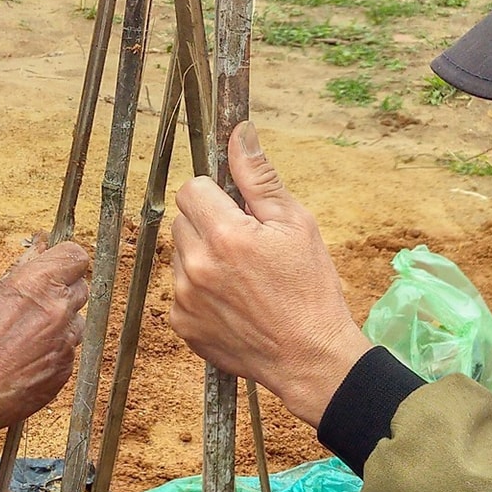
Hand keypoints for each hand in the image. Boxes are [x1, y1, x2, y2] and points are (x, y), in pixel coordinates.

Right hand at [0, 239, 89, 432]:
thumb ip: (19, 274)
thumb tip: (37, 250)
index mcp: (37, 285)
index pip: (75, 256)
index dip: (64, 260)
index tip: (53, 265)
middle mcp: (58, 312)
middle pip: (80, 289)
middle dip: (61, 291)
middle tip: (33, 302)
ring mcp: (64, 345)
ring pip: (75, 323)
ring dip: (59, 323)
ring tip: (24, 336)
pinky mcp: (63, 372)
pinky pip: (67, 352)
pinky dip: (52, 351)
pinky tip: (24, 359)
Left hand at [170, 123, 372, 426]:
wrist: (309, 358)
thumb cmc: (311, 288)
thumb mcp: (296, 224)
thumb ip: (259, 177)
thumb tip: (240, 132)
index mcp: (224, 235)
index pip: (192, 189)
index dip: (216, 195)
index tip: (239, 212)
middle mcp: (195, 265)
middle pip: (183, 220)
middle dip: (209, 225)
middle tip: (247, 247)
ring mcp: (184, 298)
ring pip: (180, 255)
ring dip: (202, 257)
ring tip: (243, 279)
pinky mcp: (181, 325)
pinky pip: (180, 290)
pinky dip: (200, 291)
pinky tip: (234, 303)